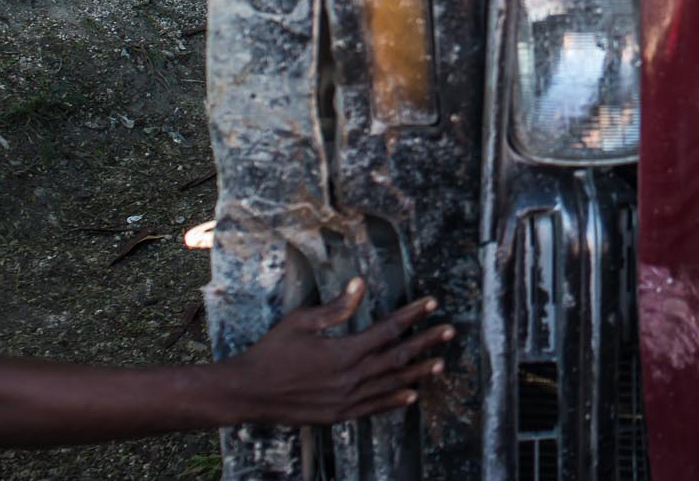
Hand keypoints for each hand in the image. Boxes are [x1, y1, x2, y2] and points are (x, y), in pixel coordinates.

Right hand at [218, 278, 453, 425]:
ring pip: (391, 384)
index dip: (412, 315)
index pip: (388, 329)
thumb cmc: (271, 353)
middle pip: (397, 357)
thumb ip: (336, 307)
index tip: (431, 304)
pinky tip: (411, 395)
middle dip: (426, 343)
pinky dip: (394, 400)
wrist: (248, 393)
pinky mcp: (339, 415)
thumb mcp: (301, 322)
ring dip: (417, 372)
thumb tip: (360, 284)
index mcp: (344, 351)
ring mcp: (346, 399)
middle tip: (449, 332)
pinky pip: (374, 408)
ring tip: (440, 363)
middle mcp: (351, 378)